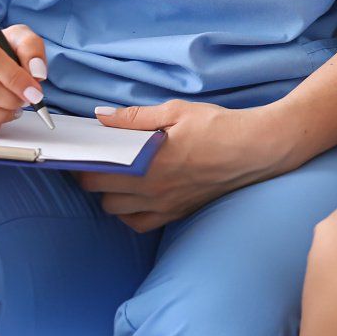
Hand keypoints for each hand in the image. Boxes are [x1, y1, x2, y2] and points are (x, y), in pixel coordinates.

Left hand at [75, 100, 293, 231]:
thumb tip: (101, 116)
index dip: (81, 164)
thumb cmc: (218, 126)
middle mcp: (153, 190)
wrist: (257, 148)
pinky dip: (130, 214)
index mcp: (149, 163)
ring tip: (116, 176)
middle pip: (102, 194)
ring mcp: (165, 205)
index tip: (80, 152)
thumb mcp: (177, 111)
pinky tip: (134, 197)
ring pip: (117, 211)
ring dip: (110, 195)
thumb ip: (135, 117)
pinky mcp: (178, 213)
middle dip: (92, 178)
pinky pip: (139, 224)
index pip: (96, 173)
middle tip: (97, 160)